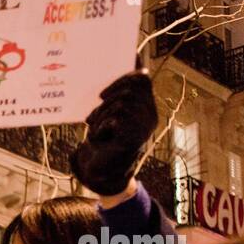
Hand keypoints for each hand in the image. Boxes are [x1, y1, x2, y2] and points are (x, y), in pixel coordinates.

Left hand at [70, 70, 157, 195]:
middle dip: (109, 95)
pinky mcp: (133, 138)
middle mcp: (150, 116)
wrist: (101, 171)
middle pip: (130, 89)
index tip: (107, 84)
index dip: (127, 73)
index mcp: (146, 107)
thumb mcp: (108, 114)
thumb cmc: (103, 140)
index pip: (142, 80)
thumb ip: (114, 96)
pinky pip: (115, 120)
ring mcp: (143, 127)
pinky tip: (99, 136)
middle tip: (95, 108)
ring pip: (121, 103)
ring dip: (101, 113)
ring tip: (93, 125)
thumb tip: (114, 72)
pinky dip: (101, 127)